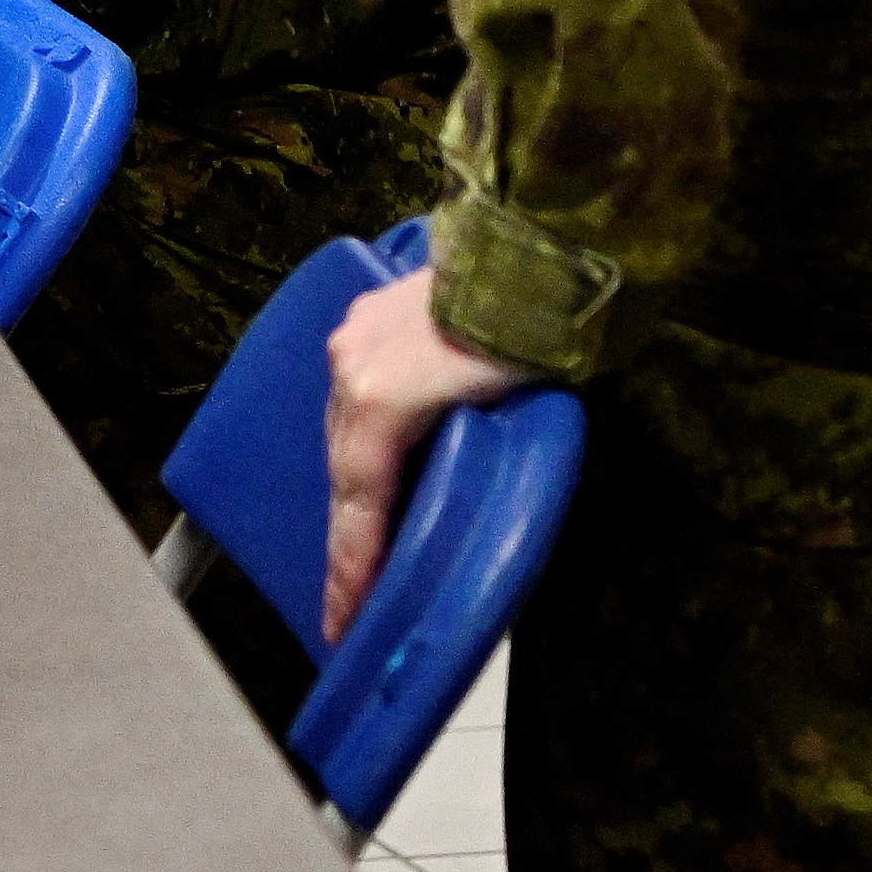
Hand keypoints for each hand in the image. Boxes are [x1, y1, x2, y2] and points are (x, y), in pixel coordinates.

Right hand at [320, 265, 532, 639]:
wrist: (532, 248)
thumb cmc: (532, 340)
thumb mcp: (507, 423)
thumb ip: (467, 474)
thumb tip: (457, 523)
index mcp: (378, 403)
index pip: (359, 507)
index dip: (350, 572)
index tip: (340, 623)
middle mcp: (349, 371)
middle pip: (343, 471)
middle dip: (349, 537)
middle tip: (350, 599)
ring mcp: (351, 338)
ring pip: (344, 431)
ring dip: (357, 486)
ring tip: (364, 538)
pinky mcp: (363, 316)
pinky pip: (352, 394)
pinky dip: (363, 438)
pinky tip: (378, 460)